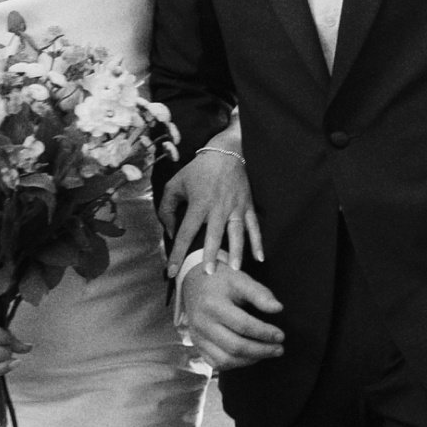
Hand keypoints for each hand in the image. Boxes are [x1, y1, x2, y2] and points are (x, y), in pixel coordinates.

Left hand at [161, 149, 262, 273]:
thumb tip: (171, 233)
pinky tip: (260, 258)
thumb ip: (167, 209)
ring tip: (234, 269)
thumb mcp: (175, 185)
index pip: (185, 233)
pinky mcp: (248, 206)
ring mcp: (236, 207)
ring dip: (236, 251)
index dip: (178, 253)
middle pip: (214, 235)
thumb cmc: (197, 171)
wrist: (225, 152)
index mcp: (198, 203)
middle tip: (208, 273)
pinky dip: (258, 242)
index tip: (172, 271)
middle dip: (211, 255)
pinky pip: (254, 226)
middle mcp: (218, 207)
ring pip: (237, 233)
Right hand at [182, 258, 284, 370]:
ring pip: (226, 360)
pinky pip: (217, 363)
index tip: (281, 335)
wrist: (194, 284)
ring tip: (268, 352)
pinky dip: (237, 364)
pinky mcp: (198, 346)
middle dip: (261, 350)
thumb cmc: (222, 281)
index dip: (264, 333)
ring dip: (251, 360)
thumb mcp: (241, 280)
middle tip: (279, 349)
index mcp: (212, 304)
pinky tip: (251, 356)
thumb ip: (260, 294)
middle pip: (235, 346)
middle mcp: (202, 323)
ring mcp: (197, 337)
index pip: (243, 325)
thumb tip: (278, 309)